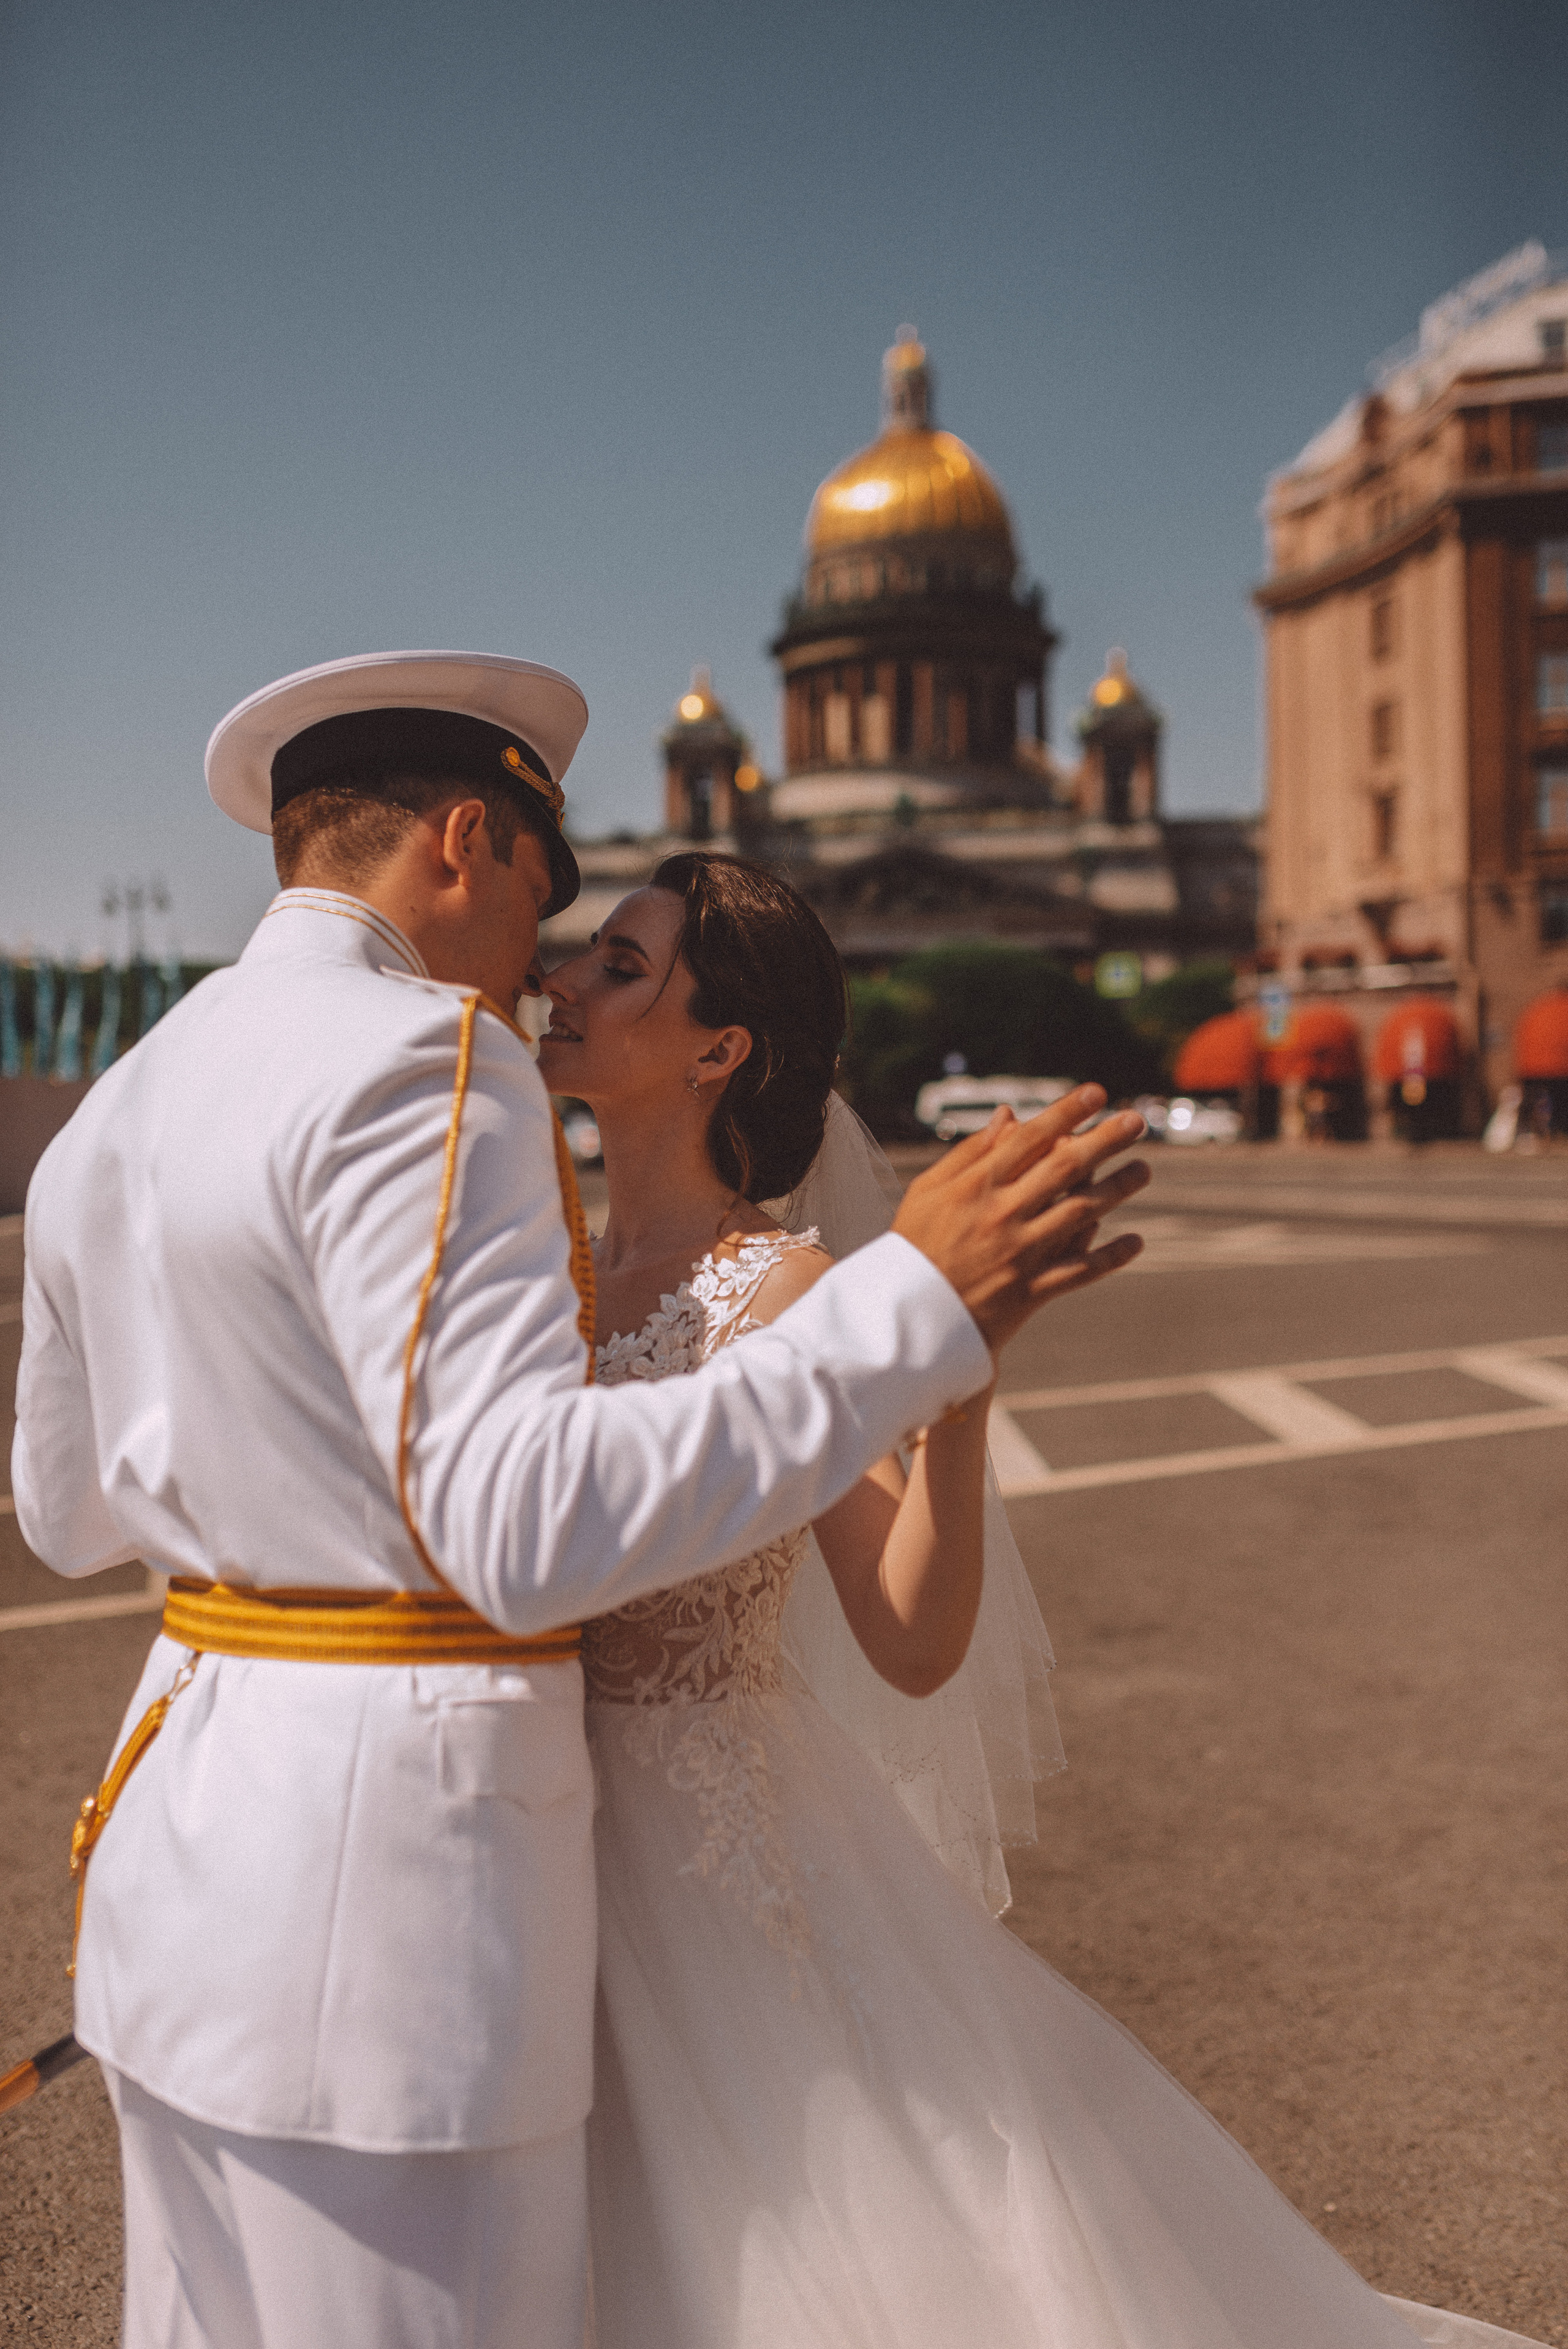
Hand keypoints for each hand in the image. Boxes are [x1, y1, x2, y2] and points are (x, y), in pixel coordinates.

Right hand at [892, 1086, 1148, 1352]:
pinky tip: (1136, 1241)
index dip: (1066, 1112)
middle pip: (1064, 1167)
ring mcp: (1020, 1253)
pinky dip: (1111, 1257)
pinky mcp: (1030, 1291)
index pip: (1029, 1138)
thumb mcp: (927, 1192)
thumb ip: (969, 1153)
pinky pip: (1080, 1271)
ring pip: (1080, 1212)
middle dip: (1104, 1140)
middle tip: (1136, 1121)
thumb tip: (1008, 1116)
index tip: (1096, 1093)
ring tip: (1143, 1169)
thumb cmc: (915, 1246)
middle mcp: (1003, 1214)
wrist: (906, 1319)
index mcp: (975, 1186)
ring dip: (1118, 1189)